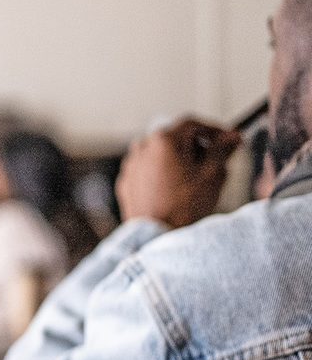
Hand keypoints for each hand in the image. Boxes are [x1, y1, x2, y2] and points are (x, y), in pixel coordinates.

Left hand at [116, 119, 240, 228]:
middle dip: (199, 148)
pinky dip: (165, 174)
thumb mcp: (212, 174)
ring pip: (163, 155)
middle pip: (177, 138)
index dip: (215, 131)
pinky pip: (150, 170)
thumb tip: (232, 137)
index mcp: (163, 140)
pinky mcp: (127, 181)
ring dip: (182, 162)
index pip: (193, 124)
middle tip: (217, 164)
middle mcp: (142, 148)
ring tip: (197, 182)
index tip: (229, 140)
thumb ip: (222, 150)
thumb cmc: (183, 206)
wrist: (156, 235)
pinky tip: (177, 191)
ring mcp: (131, 164)